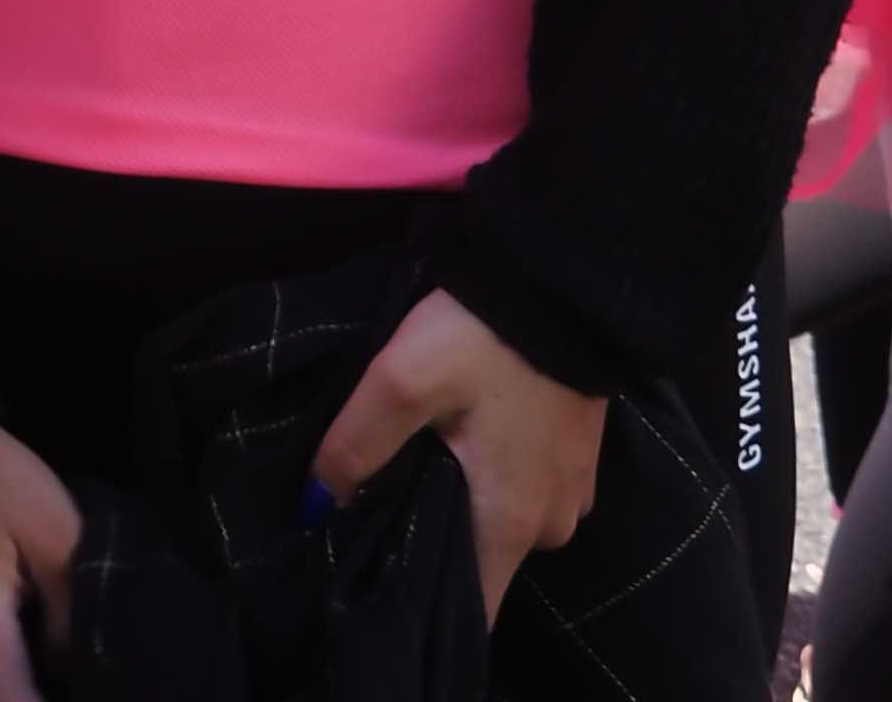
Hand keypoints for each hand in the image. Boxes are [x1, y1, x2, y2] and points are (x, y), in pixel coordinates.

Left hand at [310, 288, 603, 627]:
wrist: (564, 281)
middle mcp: (550, 526)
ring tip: (408, 473)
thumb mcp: (402, 380)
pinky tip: (455, 448)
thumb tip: (314, 506)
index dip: (421, 608)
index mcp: (511, 525)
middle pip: (481, 564)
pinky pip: (525, 491)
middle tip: (372, 513)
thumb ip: (356, 445)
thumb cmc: (483, 338)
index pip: (472, 609)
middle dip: (427, 546)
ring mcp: (570, 492)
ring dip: (459, 506)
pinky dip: (490, 478)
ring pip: (501, 524)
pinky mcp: (576, 458)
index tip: (372, 591)